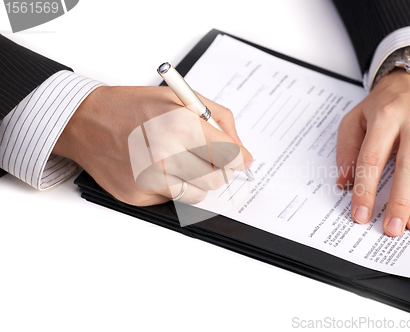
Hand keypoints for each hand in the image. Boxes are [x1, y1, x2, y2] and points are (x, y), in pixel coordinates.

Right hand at [53, 86, 252, 205]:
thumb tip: (241, 151)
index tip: (238, 159)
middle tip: (207, 158)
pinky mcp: (137, 196)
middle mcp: (165, 154)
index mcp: (180, 124)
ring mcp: (149, 179)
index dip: (238, 158)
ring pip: (199, 194)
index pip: (230, 155)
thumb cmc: (134, 107)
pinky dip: (173, 187)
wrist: (86, 121)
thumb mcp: (181, 98)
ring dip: (197, 180)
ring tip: (179, 161)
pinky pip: (174, 200)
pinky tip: (157, 169)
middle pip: (218, 179)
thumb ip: (220, 120)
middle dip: (218, 169)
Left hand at [336, 69, 409, 236]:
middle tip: (392, 228)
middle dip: (400, 202)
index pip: (372, 159)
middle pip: (409, 167)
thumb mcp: (356, 118)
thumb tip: (344, 183)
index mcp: (385, 116)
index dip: (365, 190)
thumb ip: (347, 149)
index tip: (360, 214)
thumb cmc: (386, 103)